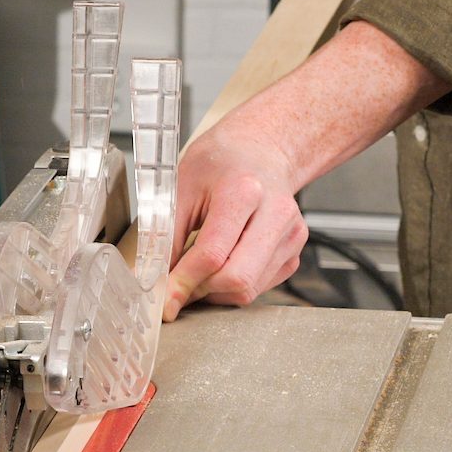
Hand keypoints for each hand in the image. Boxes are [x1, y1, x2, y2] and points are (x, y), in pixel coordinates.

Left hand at [164, 125, 307, 320]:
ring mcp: (291, 234)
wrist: (261, 150)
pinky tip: (222, 265)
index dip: (184, 283)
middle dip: (201, 291)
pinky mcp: (293, 250)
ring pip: (248, 290)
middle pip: (237, 279)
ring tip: (199, 270)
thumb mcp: (181, 188)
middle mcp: (276, 214)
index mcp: (244, 191)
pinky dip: (232, 286)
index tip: (165, 301)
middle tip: (178, 286)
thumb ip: (168, 236)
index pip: (212, 255)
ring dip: (215, 291)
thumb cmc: (220, 163)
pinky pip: (258, 287)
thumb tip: (157, 279)